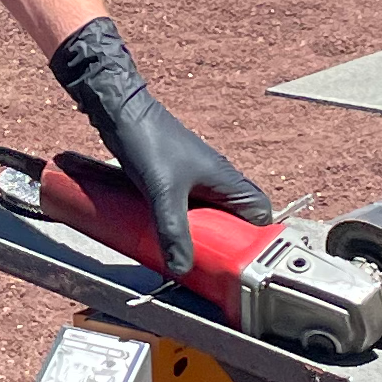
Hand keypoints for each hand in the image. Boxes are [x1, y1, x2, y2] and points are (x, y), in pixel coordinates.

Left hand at [48, 17, 272, 280]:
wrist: (120, 113)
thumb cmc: (148, 143)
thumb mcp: (162, 193)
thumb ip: (173, 231)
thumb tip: (181, 268)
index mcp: (227, 179)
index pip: (260, 213)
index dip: (256, 237)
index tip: (241, 259)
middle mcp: (218, 180)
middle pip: (235, 220)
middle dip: (225, 242)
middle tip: (211, 263)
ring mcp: (197, 180)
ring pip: (210, 216)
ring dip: (202, 235)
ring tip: (189, 255)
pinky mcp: (177, 181)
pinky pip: (190, 210)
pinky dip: (184, 226)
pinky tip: (169, 237)